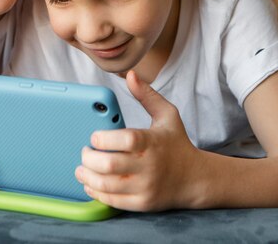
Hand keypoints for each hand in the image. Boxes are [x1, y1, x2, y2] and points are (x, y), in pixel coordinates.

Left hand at [75, 71, 201, 211]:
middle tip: (85, 152)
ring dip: (87, 176)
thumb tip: (131, 75)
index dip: (103, 139)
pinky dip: (96, 192)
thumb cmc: (177, 143)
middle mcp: (149, 166)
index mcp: (153, 142)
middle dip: (89, 158)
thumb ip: (147, 95)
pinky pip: (112, 201)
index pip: (125, 140)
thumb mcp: (167, 115)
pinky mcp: (142, 203)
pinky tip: (91, 183)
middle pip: (109, 165)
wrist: (195, 178)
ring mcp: (145, 187)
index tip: (94, 137)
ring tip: (82, 168)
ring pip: (106, 185)